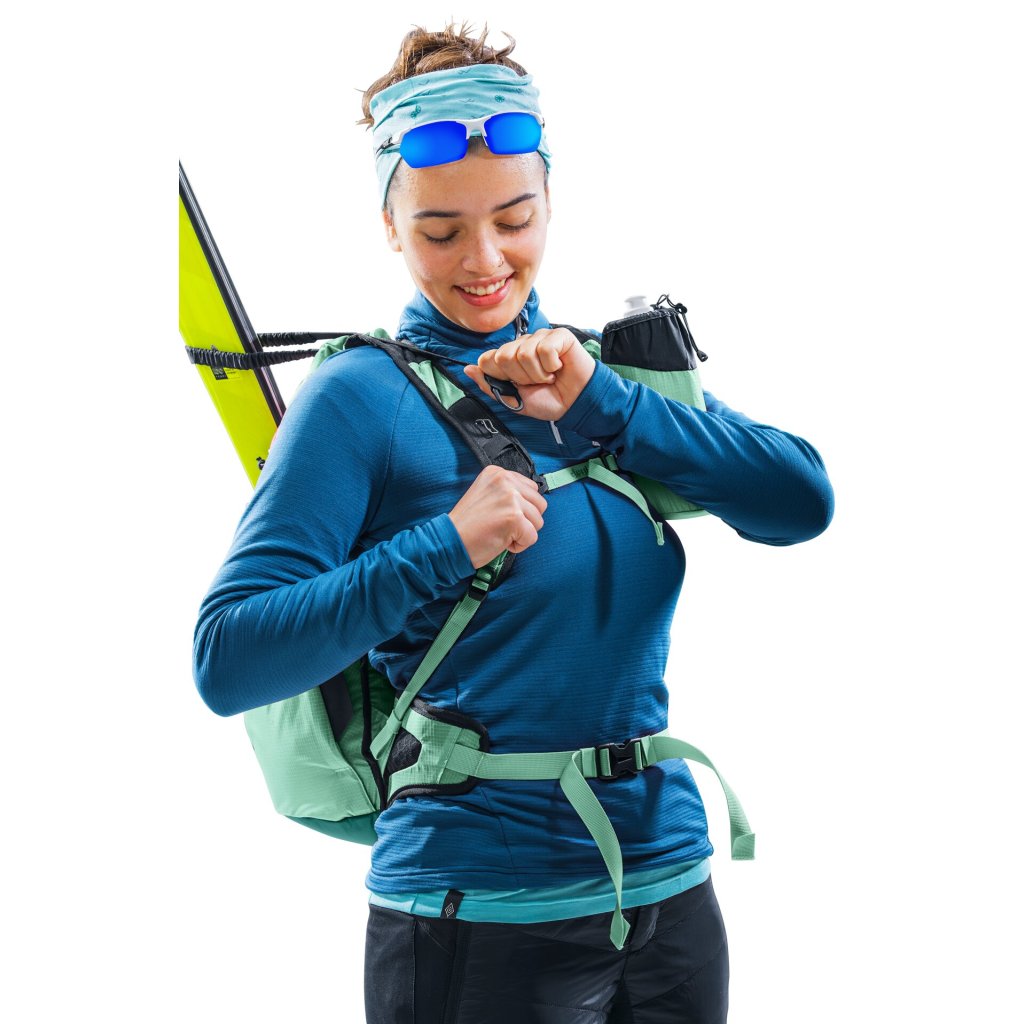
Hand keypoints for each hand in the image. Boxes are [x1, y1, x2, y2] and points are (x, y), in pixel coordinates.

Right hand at [448, 464, 547, 568]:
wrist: (449, 541)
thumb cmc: (467, 525)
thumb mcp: (486, 495)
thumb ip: (508, 492)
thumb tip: (532, 501)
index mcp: (497, 473)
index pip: (531, 488)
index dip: (521, 508)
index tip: (501, 515)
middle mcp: (505, 481)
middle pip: (539, 503)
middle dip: (526, 520)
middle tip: (502, 526)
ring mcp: (510, 498)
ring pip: (538, 521)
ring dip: (522, 533)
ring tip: (500, 533)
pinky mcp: (514, 517)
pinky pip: (532, 537)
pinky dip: (520, 545)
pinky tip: (501, 541)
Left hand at [462, 328, 595, 419]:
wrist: (575, 404)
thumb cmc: (548, 400)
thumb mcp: (513, 400)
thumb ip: (489, 385)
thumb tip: (467, 369)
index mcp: (510, 357)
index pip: (488, 359)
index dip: (502, 377)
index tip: (518, 385)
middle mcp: (523, 344)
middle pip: (504, 356)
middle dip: (521, 377)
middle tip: (537, 381)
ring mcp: (540, 337)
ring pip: (524, 353)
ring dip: (538, 373)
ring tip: (549, 376)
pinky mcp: (558, 336)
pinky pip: (543, 349)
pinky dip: (551, 365)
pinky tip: (559, 367)